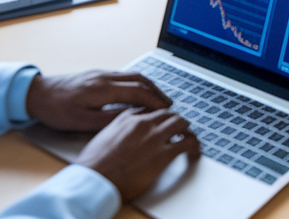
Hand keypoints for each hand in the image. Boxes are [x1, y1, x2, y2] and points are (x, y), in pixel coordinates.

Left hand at [25, 70, 172, 131]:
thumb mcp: (81, 122)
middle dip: (157, 91)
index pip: (138, 91)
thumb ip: (108, 119)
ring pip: (133, 75)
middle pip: (140, 79)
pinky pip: (124, 75)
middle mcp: (105, 77)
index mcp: (103, 88)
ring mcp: (101, 73)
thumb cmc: (56, 110)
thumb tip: (131, 118)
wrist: (37, 93)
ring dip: (149, 85)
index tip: (166, 110)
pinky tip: (139, 91)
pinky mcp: (97, 74)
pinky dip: (138, 82)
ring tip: (158, 97)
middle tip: (169, 103)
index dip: (155, 101)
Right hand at [74, 107, 199, 202]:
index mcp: (127, 118)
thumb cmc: (93, 165)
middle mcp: (143, 123)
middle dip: (174, 121)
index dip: (158, 116)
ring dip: (187, 131)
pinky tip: (194, 152)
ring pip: (181, 123)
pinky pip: (188, 144)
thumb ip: (115, 130)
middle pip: (167, 113)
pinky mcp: (164, 154)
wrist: (95, 179)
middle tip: (179, 129)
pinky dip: (195, 146)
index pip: (149, 108)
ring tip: (189, 138)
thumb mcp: (101, 138)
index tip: (161, 121)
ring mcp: (155, 137)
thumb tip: (121, 134)